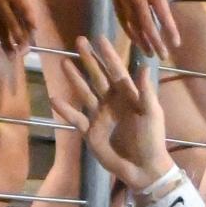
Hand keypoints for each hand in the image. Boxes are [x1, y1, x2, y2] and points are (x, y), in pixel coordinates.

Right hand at [69, 36, 172, 189]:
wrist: (143, 168)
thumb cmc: (151, 139)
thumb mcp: (151, 114)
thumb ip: (146, 91)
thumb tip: (143, 65)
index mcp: (128, 96)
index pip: (116, 71)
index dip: (108, 55)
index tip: (99, 38)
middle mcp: (112, 102)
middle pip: (97, 76)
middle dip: (89, 59)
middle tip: (79, 41)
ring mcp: (100, 116)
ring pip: (84, 92)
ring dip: (74, 78)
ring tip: (64, 62)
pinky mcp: (91, 132)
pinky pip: (76, 118)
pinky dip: (65, 109)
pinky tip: (54, 99)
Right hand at [105, 0, 191, 57]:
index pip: (163, 16)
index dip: (170, 31)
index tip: (176, 44)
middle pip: (147, 26)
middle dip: (155, 43)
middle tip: (162, 56)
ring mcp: (125, 0)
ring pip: (133, 26)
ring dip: (141, 41)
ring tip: (149, 53)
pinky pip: (122, 20)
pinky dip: (129, 31)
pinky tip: (134, 40)